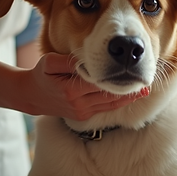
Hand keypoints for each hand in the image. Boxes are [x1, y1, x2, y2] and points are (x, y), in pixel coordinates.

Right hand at [23, 53, 147, 119]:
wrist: (31, 96)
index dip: (116, 78)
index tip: (131, 73)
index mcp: (71, 90)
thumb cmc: (41, 75)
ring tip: (143, 90)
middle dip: (127, 90)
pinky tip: (130, 96)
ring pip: (109, 104)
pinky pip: (105, 108)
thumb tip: (87, 60)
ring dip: (126, 98)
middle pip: (108, 95)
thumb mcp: (49, 62)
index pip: (98, 83)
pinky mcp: (84, 116)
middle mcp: (79, 104)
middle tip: (145, 82)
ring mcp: (82, 112)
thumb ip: (68, 61)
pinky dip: (118, 102)